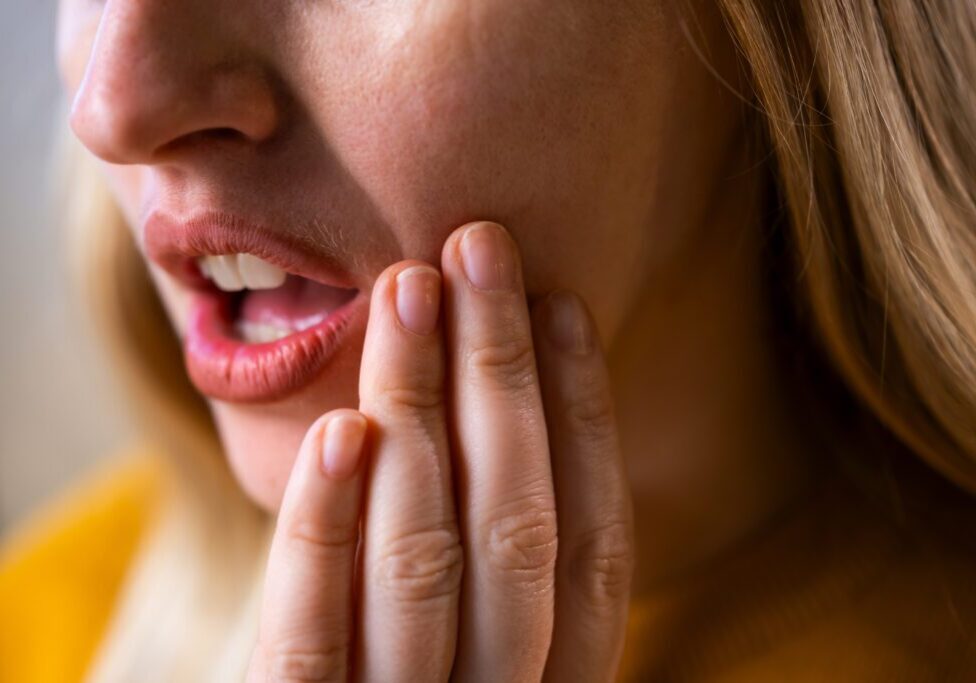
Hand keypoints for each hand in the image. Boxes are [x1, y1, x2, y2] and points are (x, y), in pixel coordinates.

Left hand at [246, 221, 634, 681]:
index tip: (562, 302)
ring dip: (421, 408)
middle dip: (503, 374)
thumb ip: (498, 568)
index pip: (590, 542)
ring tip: (410, 288)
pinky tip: (346, 426)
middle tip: (480, 246)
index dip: (583, 415)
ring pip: (424, 558)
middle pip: (516, 527)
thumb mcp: (475, 651)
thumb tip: (511, 405)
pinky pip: (313, 635)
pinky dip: (328, 528)